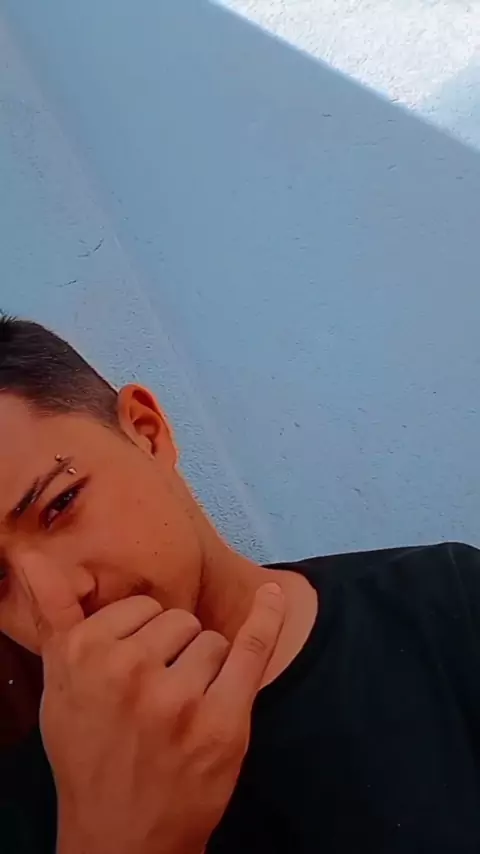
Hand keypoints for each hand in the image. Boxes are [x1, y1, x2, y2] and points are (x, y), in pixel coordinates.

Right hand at [19, 557, 284, 853]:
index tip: (133, 672)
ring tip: (182, 712)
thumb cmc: (88, 753)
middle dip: (174, 653)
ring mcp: (177, 697)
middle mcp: (129, 669)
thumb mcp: (58, 687)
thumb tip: (31, 556)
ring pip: (212, 642)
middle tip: (155, 700)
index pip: (141, 608)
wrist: (119, 837)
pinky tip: (272, 597)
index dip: (142, 637)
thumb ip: (54, 617)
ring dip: (205, 671)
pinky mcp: (220, 723)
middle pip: (179, 622)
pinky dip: (266, 620)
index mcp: (85, 652)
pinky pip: (251, 650)